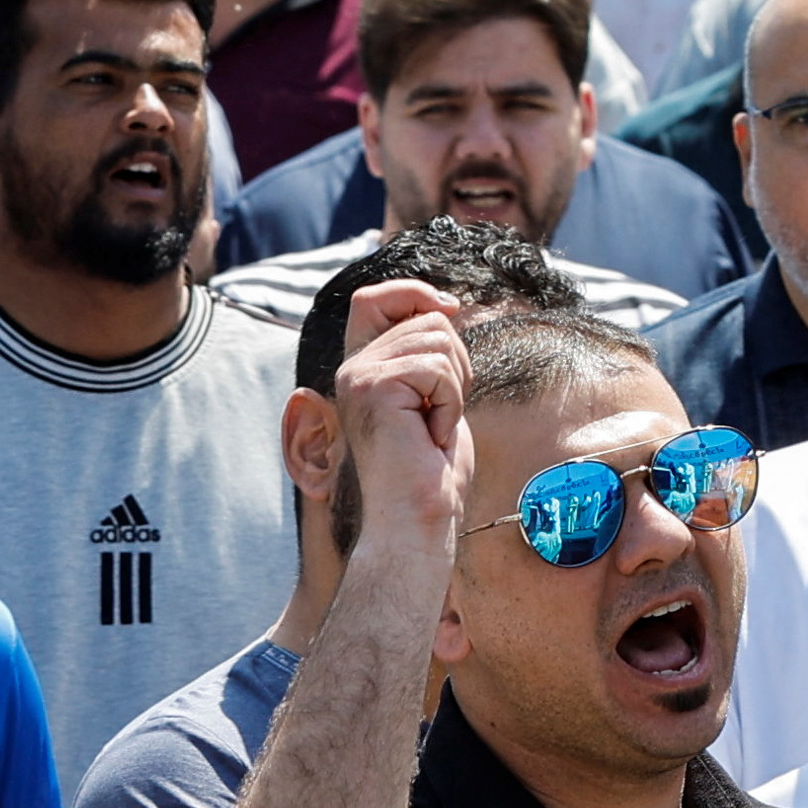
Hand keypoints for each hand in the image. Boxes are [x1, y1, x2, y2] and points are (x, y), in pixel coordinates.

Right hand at [330, 282, 474, 563]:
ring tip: (430, 427)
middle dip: (456, 363)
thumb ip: (425, 353)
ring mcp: (358, 377)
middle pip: (429, 319)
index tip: (448, 308)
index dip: (412, 292)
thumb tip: (444, 306)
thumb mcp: (431, 396)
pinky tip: (429, 436)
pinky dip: (449, 403)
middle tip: (437, 414)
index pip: (373, 297)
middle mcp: (351, 368)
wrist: (416, 516)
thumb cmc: (431, 466)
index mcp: (362, 368)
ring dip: (454, 387)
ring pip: (439, 339)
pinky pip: (438, 368)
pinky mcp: (373, 388)